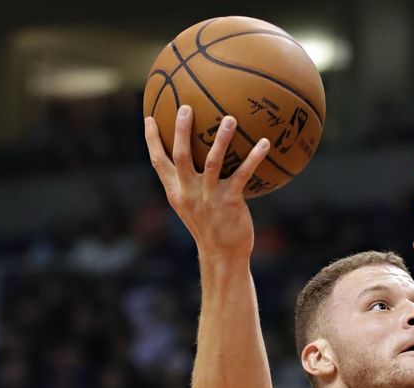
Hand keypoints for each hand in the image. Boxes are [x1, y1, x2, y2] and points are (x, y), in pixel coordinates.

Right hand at [144, 106, 269, 257]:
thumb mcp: (191, 208)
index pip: (158, 162)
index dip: (152, 140)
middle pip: (181, 156)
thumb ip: (187, 185)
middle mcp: (190, 193)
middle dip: (181, 130)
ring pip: (213, 161)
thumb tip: (192, 160)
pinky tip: (264, 143)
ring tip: (230, 118)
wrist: (223, 255)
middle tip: (186, 107)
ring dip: (221, 138)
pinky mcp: (230, 202)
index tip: (148, 117)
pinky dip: (254, 158)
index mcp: (176, 192)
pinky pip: (242, 174)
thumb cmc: (209, 228)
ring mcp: (210, 197)